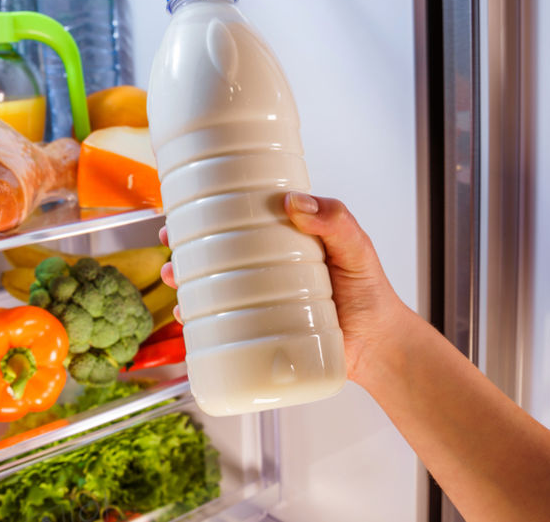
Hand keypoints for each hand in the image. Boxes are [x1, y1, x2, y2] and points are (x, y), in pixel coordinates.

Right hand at [159, 191, 406, 382]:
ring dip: (184, 281)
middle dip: (186, 245)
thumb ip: (335, 221)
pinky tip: (185, 318)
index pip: (242, 220)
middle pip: (217, 252)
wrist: (379, 347)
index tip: (188, 203)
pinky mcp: (259, 332)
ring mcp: (260, 301)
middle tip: (171, 240)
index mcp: (285, 242)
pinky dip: (197, 321)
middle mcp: (267, 269)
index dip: (211, 211)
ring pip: (212, 287)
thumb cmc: (371, 294)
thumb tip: (296, 203)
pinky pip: (220, 325)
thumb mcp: (356, 248)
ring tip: (174, 277)